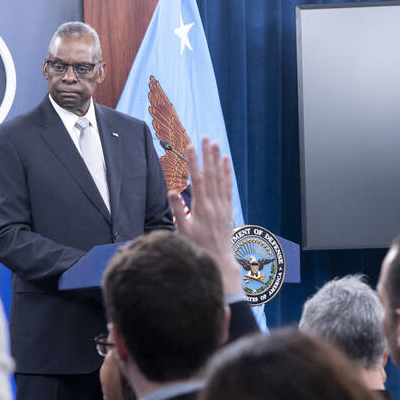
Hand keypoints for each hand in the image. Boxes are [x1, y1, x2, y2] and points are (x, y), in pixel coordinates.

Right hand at [169, 137, 242, 294]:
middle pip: (211, 174)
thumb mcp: (184, 232)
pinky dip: (227, 173)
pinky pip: (228, 187)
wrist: (219, 261)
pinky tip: (226, 162)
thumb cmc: (198, 248)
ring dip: (217, 160)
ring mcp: (222, 206)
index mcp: (202, 208)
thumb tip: (172, 191)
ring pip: (220, 178)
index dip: (194, 162)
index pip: (198, 179)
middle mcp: (214, 204)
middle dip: (207, 155)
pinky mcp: (227, 209)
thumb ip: (178, 211)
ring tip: (215, 144)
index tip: (190, 146)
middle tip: (205, 137)